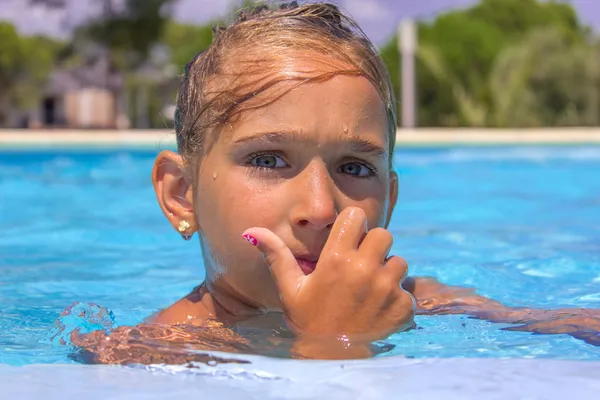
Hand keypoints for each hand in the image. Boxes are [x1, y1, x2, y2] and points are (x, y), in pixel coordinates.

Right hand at [243, 207, 414, 342]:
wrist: (330, 360)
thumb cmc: (308, 320)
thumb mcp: (290, 288)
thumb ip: (275, 255)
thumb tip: (250, 231)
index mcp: (336, 259)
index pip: (356, 216)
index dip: (353, 225)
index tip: (348, 240)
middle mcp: (364, 269)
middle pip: (384, 234)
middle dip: (374, 246)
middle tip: (362, 265)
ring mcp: (386, 288)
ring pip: (399, 261)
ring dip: (388, 272)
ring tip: (370, 290)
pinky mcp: (402, 307)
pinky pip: (407, 290)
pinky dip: (397, 299)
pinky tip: (379, 310)